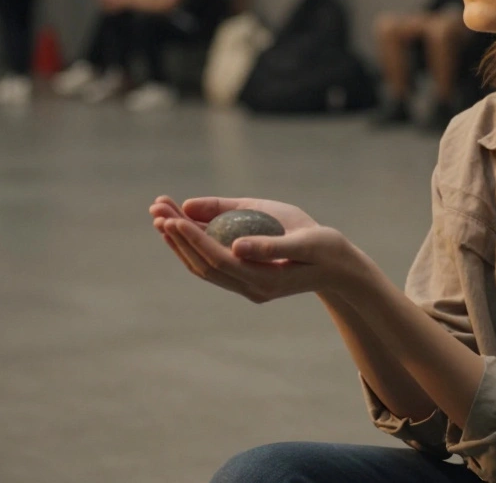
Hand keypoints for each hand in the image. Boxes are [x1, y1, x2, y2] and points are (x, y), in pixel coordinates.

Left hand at [148, 196, 371, 302]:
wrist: (339, 268)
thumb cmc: (326, 247)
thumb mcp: (305, 240)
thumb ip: (268, 244)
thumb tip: (232, 245)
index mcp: (264, 281)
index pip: (218, 260)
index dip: (193, 239)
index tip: (172, 217)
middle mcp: (250, 289)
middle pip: (202, 264)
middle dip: (177, 236)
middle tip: (156, 207)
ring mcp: (246, 286)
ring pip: (202, 266)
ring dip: (179, 240)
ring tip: (159, 213)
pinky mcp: (245, 278)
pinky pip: (211, 263)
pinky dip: (192, 244)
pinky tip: (179, 224)